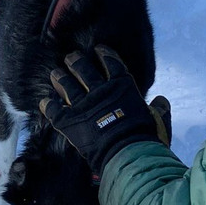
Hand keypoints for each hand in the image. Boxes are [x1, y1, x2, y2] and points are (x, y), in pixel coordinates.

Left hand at [40, 45, 170, 178]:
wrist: (126, 154)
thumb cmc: (145, 139)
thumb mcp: (158, 122)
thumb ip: (159, 110)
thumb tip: (162, 101)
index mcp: (123, 87)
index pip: (113, 64)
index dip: (105, 54)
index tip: (99, 49)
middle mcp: (101, 91)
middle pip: (84, 70)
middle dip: (76, 61)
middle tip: (70, 57)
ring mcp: (83, 105)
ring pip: (67, 86)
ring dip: (60, 79)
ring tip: (54, 74)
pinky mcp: (70, 122)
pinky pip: (55, 110)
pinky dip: (48, 105)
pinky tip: (43, 102)